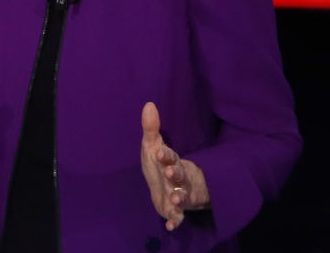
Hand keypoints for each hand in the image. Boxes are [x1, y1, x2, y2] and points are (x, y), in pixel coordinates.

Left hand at [140, 102, 209, 230]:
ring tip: (174, 199)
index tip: (160, 151)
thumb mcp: (154, 147)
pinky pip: (177, 217)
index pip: (169, 156)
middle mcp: (177, 177)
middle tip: (170, 172)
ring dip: (178, 197)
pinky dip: (174, 221)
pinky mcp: (176, 210)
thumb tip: (149, 103)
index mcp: (170, 161)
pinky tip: (170, 226)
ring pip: (181, 195)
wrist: (171, 187)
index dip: (165, 154)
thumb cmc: (161, 164)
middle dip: (175, 173)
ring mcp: (179, 194)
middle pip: (179, 174)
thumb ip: (151, 129)